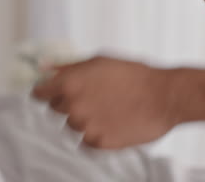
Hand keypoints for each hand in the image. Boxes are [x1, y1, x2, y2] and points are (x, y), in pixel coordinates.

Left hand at [33, 56, 178, 148]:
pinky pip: (85, 141)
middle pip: (54, 110)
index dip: (43, 93)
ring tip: (105, 108)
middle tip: (89, 97)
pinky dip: (94, 133)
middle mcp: (72, 106)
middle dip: (66, 102)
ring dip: (82, 118)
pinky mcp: (99, 143)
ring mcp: (85, 127)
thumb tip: (43, 67)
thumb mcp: (97, 61)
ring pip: (71, 125)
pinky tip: (110, 122)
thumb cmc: (132, 74)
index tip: (47, 93)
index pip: (39, 94)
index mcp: (68, 84)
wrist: (165, 96)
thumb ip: (66, 66)